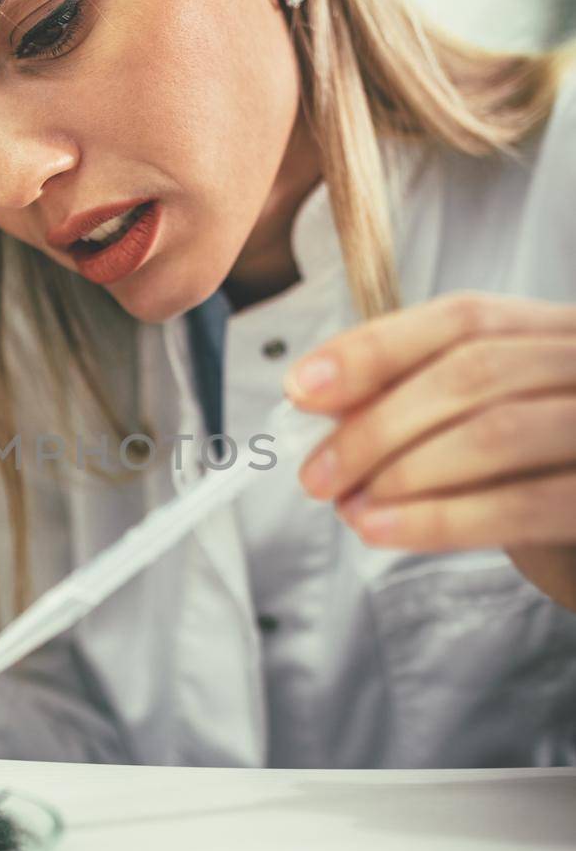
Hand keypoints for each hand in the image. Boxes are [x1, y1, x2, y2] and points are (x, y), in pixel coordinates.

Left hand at [285, 291, 575, 612]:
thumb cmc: (541, 478)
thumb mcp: (480, 427)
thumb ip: (414, 401)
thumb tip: (319, 394)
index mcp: (556, 333)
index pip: (462, 319)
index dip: (374, 349)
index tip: (300, 387)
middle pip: (472, 372)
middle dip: (376, 425)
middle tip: (316, 474)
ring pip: (495, 433)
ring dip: (402, 473)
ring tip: (349, 509)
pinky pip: (521, 505)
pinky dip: (439, 520)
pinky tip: (384, 531)